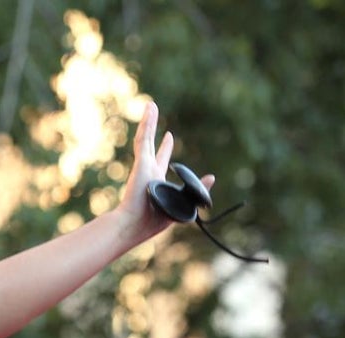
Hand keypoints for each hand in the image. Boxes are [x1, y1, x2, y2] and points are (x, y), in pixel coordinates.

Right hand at [117, 101, 214, 242]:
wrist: (133, 224)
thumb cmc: (154, 220)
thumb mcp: (182, 203)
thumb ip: (197, 189)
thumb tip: (212, 177)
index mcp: (156, 184)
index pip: (161, 165)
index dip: (166, 152)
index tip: (169, 139)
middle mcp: (148, 172)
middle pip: (153, 149)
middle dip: (157, 137)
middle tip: (160, 123)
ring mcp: (143, 166)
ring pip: (146, 139)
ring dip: (149, 122)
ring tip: (151, 107)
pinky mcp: (141, 161)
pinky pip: (145, 137)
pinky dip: (148, 122)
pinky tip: (151, 108)